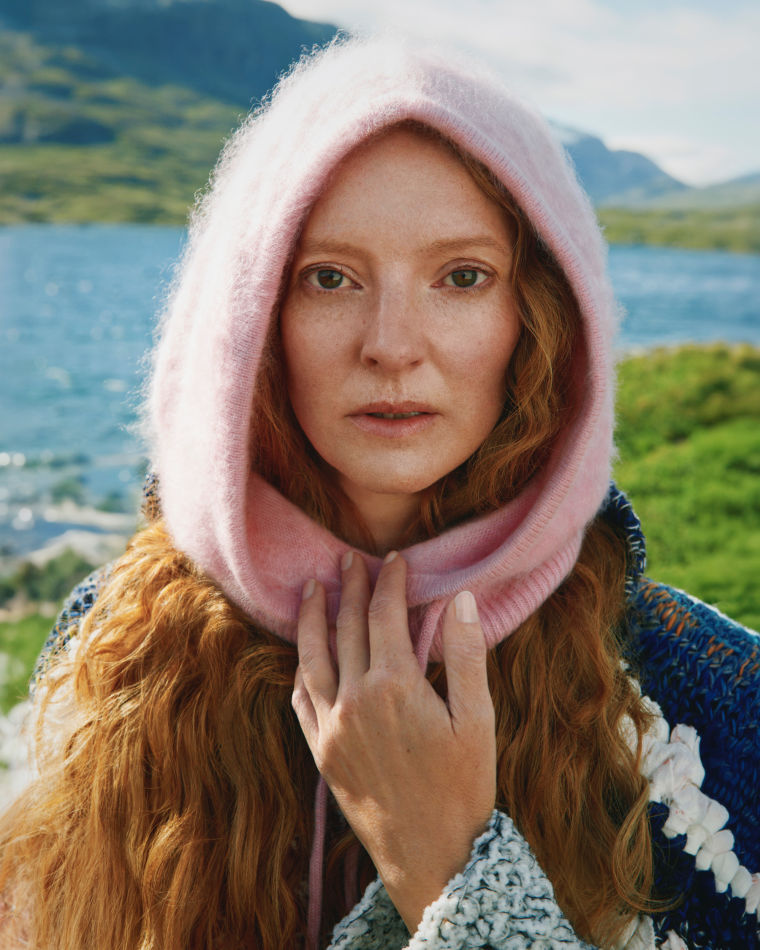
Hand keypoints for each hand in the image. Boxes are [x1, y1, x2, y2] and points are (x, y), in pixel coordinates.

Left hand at [291, 550, 495, 932]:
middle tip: (349, 559)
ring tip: (313, 589)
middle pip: (347, 627)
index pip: (386, 614)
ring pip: (313, 658)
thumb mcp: (478, 719)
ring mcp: (333, 727)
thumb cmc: (464, 786)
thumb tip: (462, 598)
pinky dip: (301, 671)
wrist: (432, 855)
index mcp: (395, 685)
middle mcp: (356, 699)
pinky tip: (302, 657)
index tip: (393, 559)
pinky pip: (302, 701)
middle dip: (350, 588)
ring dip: (313, 619)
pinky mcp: (322, 753)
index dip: (389, 581)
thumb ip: (466, 654)